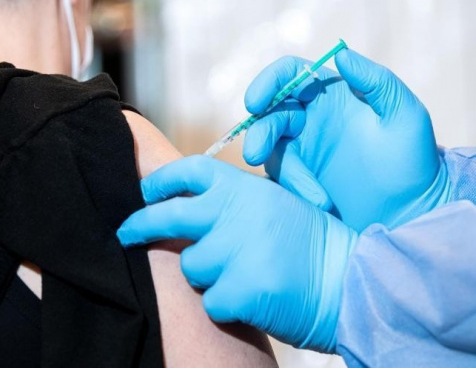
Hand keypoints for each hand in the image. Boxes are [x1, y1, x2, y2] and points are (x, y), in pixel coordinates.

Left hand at [117, 156, 355, 352]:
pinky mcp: (241, 290)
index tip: (146, 192)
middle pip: (169, 215)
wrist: (349, 280)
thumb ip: (238, 199)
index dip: (162, 180)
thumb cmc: (312, 242)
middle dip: (140, 224)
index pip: (191, 171)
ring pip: (192, 266)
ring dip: (208, 274)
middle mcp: (237, 214)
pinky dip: (226, 304)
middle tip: (126, 232)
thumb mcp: (279, 202)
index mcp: (247, 188)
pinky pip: (211, 301)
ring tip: (243, 274)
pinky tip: (253, 297)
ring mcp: (238, 252)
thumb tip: (192, 202)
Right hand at [242, 48, 449, 230]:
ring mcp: (303, 152)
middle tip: (255, 154)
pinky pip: (283, 180)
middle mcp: (311, 119)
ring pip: (273, 151)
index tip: (256, 102)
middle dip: (259, 132)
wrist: (414, 210)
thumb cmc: (414, 159)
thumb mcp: (405, 115)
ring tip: (320, 200)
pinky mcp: (300, 181)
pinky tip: (322, 204)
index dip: (268, 82)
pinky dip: (296, 190)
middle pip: (270, 114)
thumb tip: (342, 55)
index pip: (290, 75)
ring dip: (287, 173)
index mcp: (331, 94)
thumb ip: (377, 81)